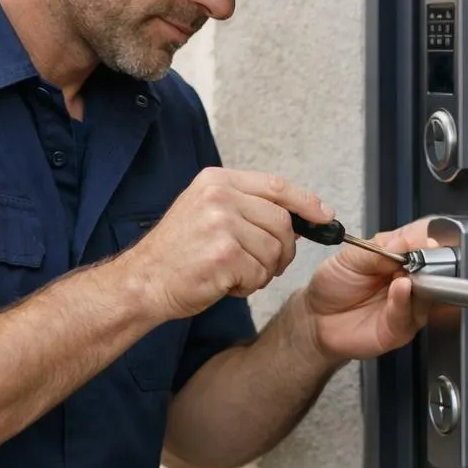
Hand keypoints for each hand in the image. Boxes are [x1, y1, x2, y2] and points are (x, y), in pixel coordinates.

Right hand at [121, 167, 334, 320]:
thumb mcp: (205, 212)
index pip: (276, 186)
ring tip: (233, 273)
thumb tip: (298, 216)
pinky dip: (248, 285)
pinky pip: (260, 273)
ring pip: (275, 251)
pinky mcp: (224, 254)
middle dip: (282, 250)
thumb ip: (245, 206)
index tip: (324, 216)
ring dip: (262, 271)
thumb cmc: (176, 254)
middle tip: (262, 265)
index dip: (306, 202)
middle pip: (282, 222)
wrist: (143, 282)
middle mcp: (219, 196)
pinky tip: (225, 283)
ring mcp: (221, 224)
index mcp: (216, 181)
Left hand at [300, 217, 437, 361]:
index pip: (423, 245)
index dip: (426, 241)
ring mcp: (409, 305)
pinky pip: (410, 314)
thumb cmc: (334, 285)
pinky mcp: (401, 328)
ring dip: (419, 281)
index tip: (424, 239)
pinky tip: (400, 288)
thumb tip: (406, 240)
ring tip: (403, 273)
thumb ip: (379, 249)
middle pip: (435, 270)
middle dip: (429, 262)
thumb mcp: (350, 257)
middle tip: (418, 255)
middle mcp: (410, 281)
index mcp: (400, 258)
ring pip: (428, 293)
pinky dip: (405, 300)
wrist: (315, 318)